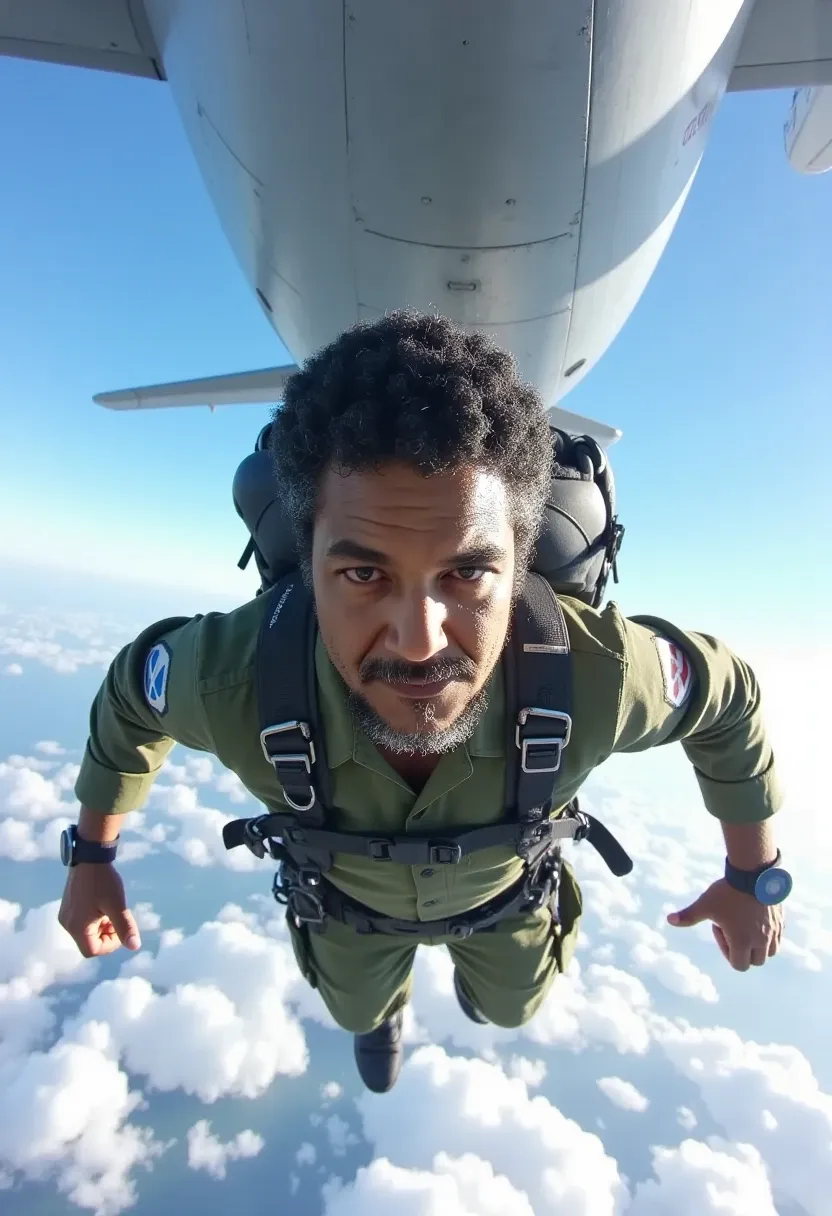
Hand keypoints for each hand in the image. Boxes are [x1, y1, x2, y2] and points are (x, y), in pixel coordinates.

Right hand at [58, 863, 141, 957]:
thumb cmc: (104, 882)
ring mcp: (66, 915)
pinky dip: (95, 920)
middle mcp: (67, 924)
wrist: (90, 857)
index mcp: (77, 927)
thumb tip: (135, 947)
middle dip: (107, 935)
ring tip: (112, 910)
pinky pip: (82, 922)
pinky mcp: (68, 907)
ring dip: (102, 927)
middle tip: (118, 918)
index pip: (93, 950)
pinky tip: (104, 905)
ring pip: (87, 932)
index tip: (121, 930)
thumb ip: (125, 927)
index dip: (110, 945)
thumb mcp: (117, 905)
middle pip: (89, 942)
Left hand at [667, 878, 783, 970]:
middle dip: (743, 951)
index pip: (739, 966)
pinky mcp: (781, 922)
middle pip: (755, 961)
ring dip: (758, 946)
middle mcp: (761, 941)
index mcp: (742, 941)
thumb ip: (688, 916)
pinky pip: (778, 938)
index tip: (720, 929)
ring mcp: (773, 932)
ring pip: (770, 952)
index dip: (726, 952)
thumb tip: (669, 920)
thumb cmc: (727, 891)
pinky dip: (768, 936)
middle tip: (733, 928)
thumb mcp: (705, 904)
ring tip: (745, 925)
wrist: (753, 873)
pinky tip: (756, 918)